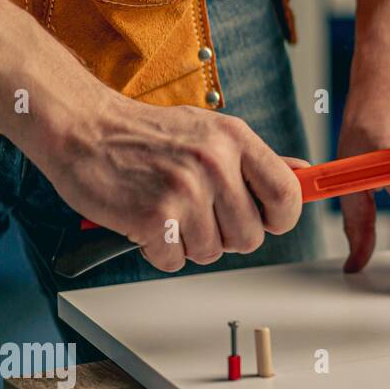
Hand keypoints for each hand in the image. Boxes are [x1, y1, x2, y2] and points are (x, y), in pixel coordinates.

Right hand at [34, 94, 304, 271]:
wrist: (84, 128)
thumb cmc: (148, 135)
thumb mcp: (212, 132)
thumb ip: (257, 160)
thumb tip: (305, 174)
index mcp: (236, 140)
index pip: (287, 194)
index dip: (280, 218)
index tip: (267, 221)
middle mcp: (215, 162)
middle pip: (251, 236)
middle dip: (227, 235)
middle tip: (200, 215)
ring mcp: (185, 190)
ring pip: (213, 252)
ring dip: (190, 242)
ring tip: (169, 212)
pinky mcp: (153, 217)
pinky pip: (175, 260)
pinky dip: (160, 250)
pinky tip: (146, 222)